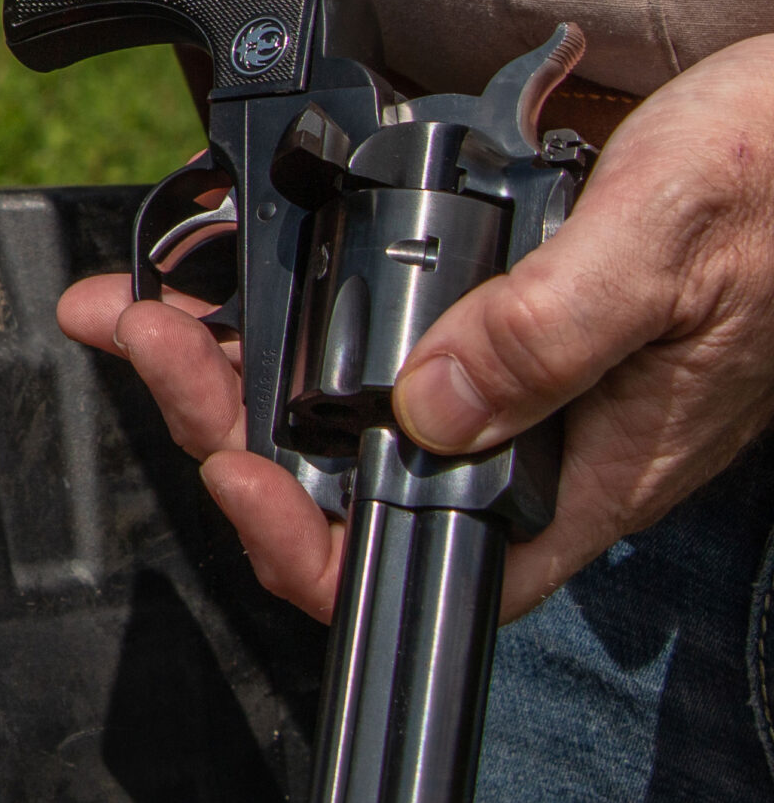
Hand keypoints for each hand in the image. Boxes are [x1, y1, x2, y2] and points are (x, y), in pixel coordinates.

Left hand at [59, 33, 773, 621]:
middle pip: (344, 480)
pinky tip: (220, 261)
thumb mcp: (664, 238)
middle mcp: (532, 436)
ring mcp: (507, 374)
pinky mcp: (491, 313)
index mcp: (582, 464)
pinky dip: (279, 300)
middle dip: (225, 418)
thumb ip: (554, 332)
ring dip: (229, 359)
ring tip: (138, 303)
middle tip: (145, 333)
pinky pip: (365, 330)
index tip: (232, 468)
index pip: (425, 563)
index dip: (308, 548)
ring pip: (338, 405)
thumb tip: (433, 410)